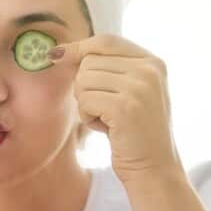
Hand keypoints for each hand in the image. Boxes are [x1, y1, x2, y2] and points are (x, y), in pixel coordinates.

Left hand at [57, 34, 181, 184]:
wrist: (155, 168)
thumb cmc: (134, 133)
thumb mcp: (130, 93)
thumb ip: (109, 70)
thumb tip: (62, 52)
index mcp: (153, 62)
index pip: (106, 41)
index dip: (78, 47)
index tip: (55, 55)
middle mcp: (149, 69)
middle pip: (89, 62)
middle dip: (85, 88)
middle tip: (104, 110)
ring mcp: (139, 87)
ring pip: (83, 80)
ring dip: (86, 104)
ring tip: (107, 120)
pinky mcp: (125, 106)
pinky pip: (85, 100)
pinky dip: (88, 117)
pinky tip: (106, 129)